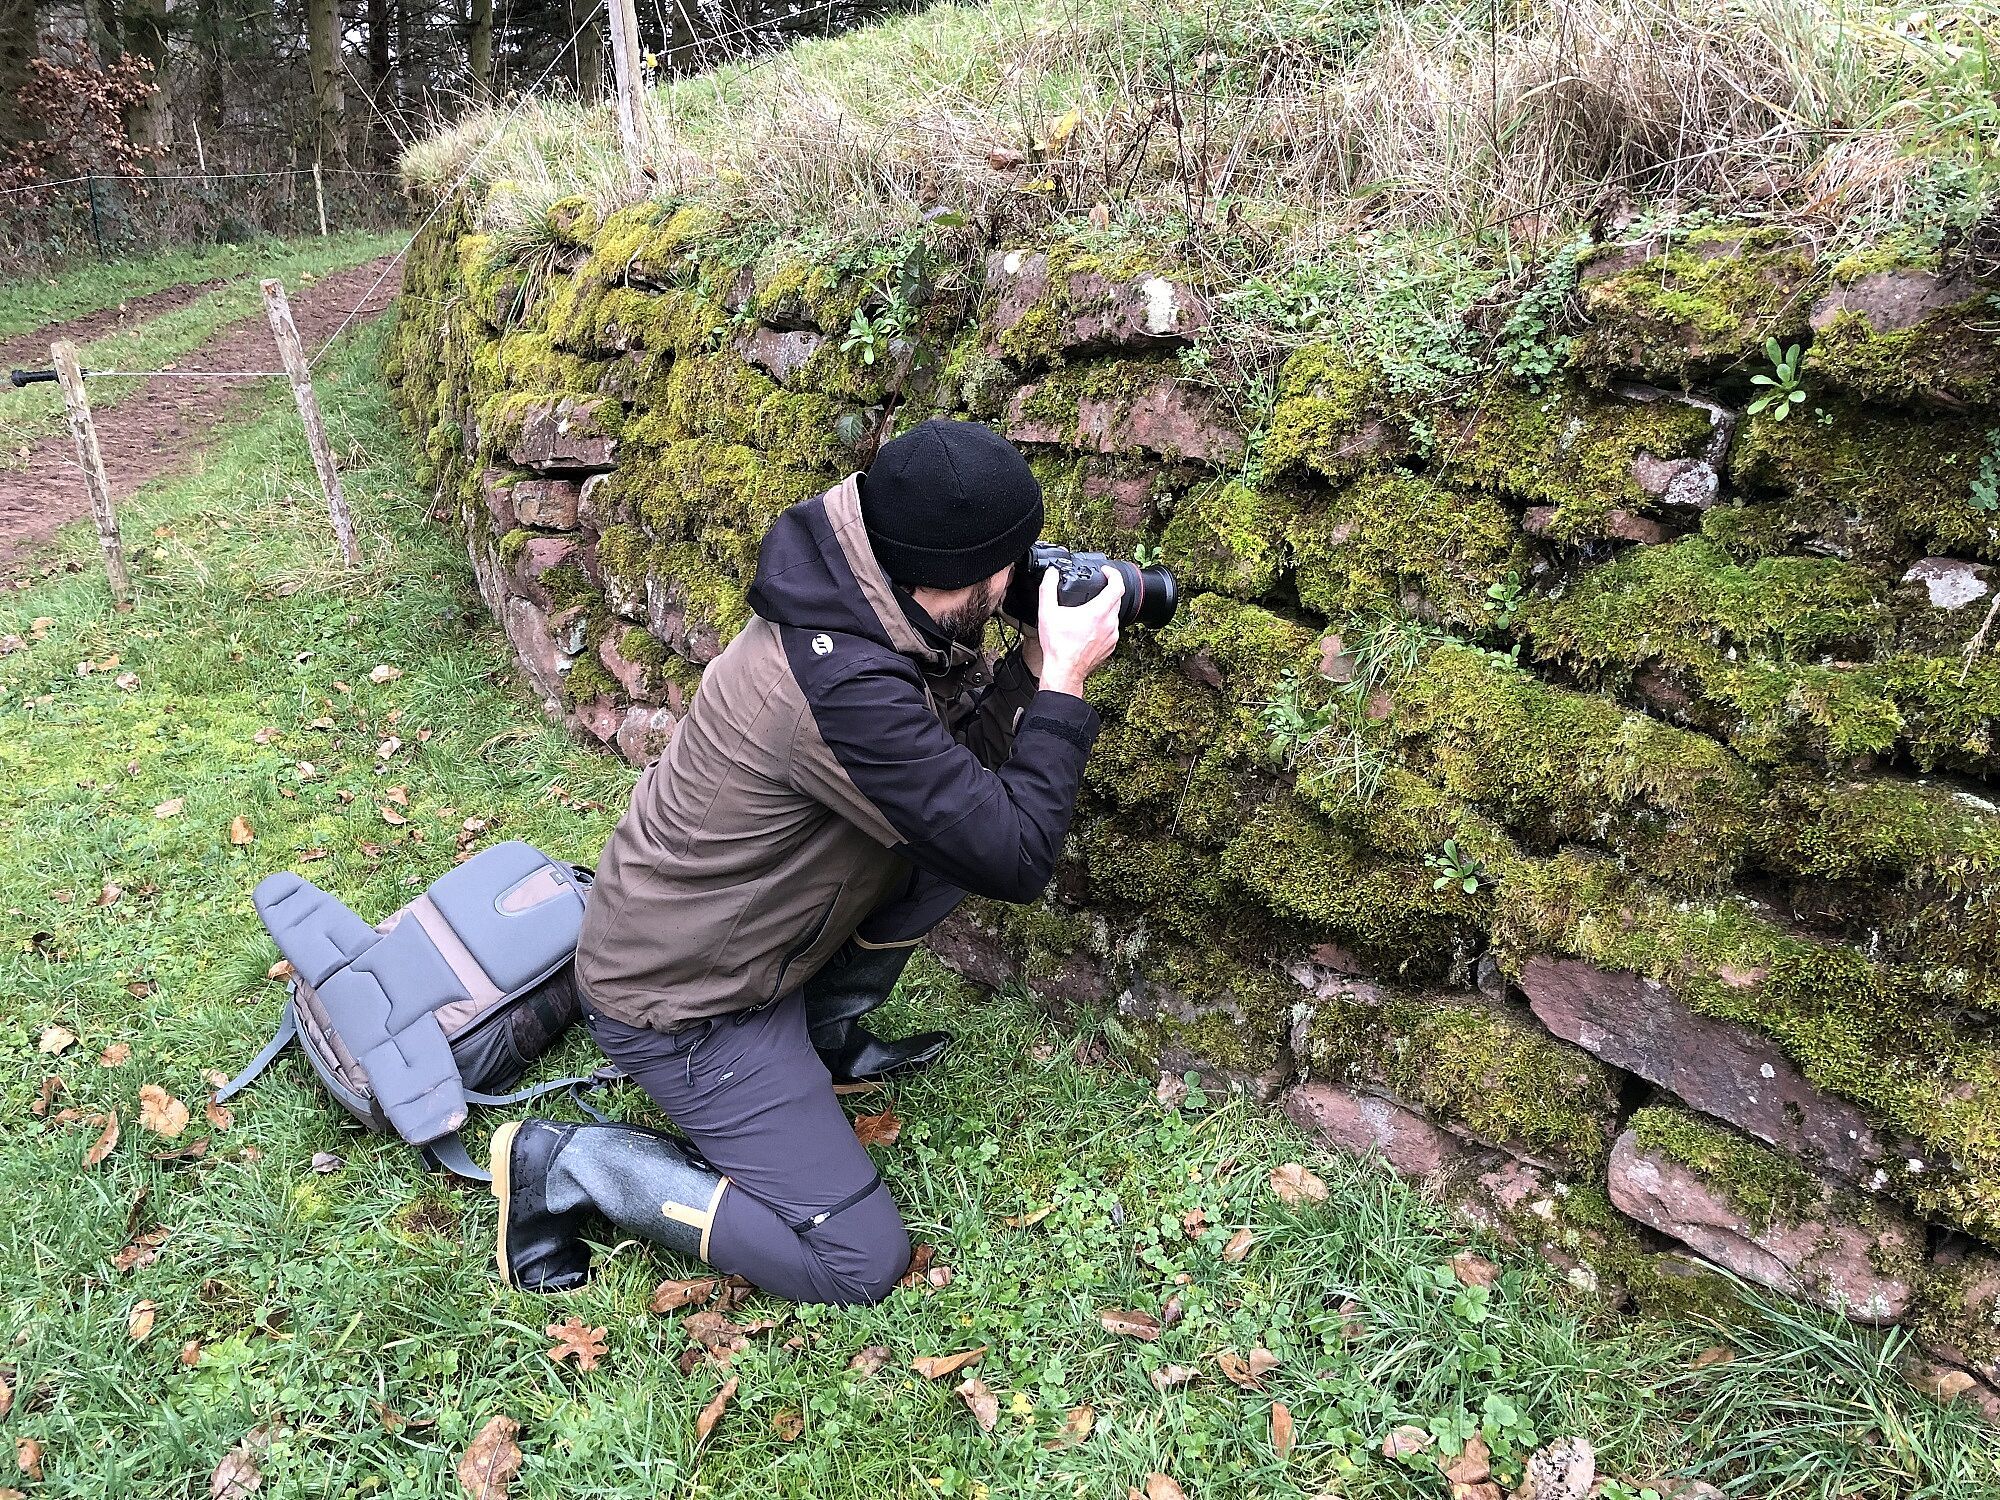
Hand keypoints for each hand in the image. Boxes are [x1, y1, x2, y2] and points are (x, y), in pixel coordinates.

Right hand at [1036, 567, 1121, 697]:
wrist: (1064, 672)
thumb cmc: (1058, 647)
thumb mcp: (1047, 612)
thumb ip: (1048, 588)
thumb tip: (1051, 573)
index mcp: (1098, 612)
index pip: (1117, 585)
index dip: (1113, 574)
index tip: (1106, 572)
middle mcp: (1109, 624)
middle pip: (1117, 599)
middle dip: (1108, 590)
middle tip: (1097, 587)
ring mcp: (1112, 637)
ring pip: (1114, 615)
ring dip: (1105, 609)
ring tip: (1090, 609)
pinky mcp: (1110, 647)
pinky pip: (1111, 630)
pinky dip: (1104, 624)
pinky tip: (1090, 628)